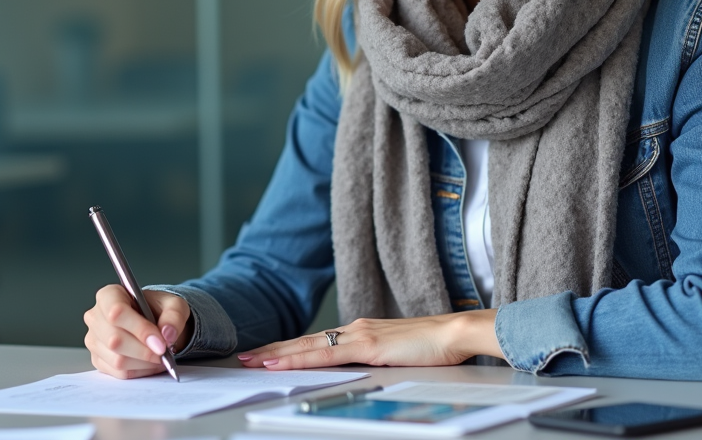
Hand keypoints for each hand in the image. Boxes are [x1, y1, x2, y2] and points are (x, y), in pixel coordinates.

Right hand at [83, 285, 191, 378]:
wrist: (153, 322)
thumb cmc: (158, 309)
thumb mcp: (174, 304)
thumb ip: (174, 316)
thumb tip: (167, 335)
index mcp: (109, 295)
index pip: (116, 312)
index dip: (139, 329)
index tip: (160, 343)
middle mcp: (95, 317)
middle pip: (115, 340)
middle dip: (144, 351)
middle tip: (164, 353)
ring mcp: (93, 340)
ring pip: (117, 360)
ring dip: (144, 362)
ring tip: (160, 357)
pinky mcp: (98, 360)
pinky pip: (119, 372)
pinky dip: (140, 371)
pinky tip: (151, 363)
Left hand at [236, 310, 504, 369]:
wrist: (457, 332)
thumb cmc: (435, 346)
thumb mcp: (398, 356)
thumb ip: (378, 360)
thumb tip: (362, 372)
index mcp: (362, 333)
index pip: (318, 343)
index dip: (290, 348)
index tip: (266, 354)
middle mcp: (355, 329)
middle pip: (306, 342)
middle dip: (273, 349)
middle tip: (244, 356)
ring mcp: (359, 335)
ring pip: (308, 346)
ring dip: (277, 353)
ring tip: (251, 359)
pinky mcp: (366, 345)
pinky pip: (324, 354)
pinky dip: (298, 357)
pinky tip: (280, 361)